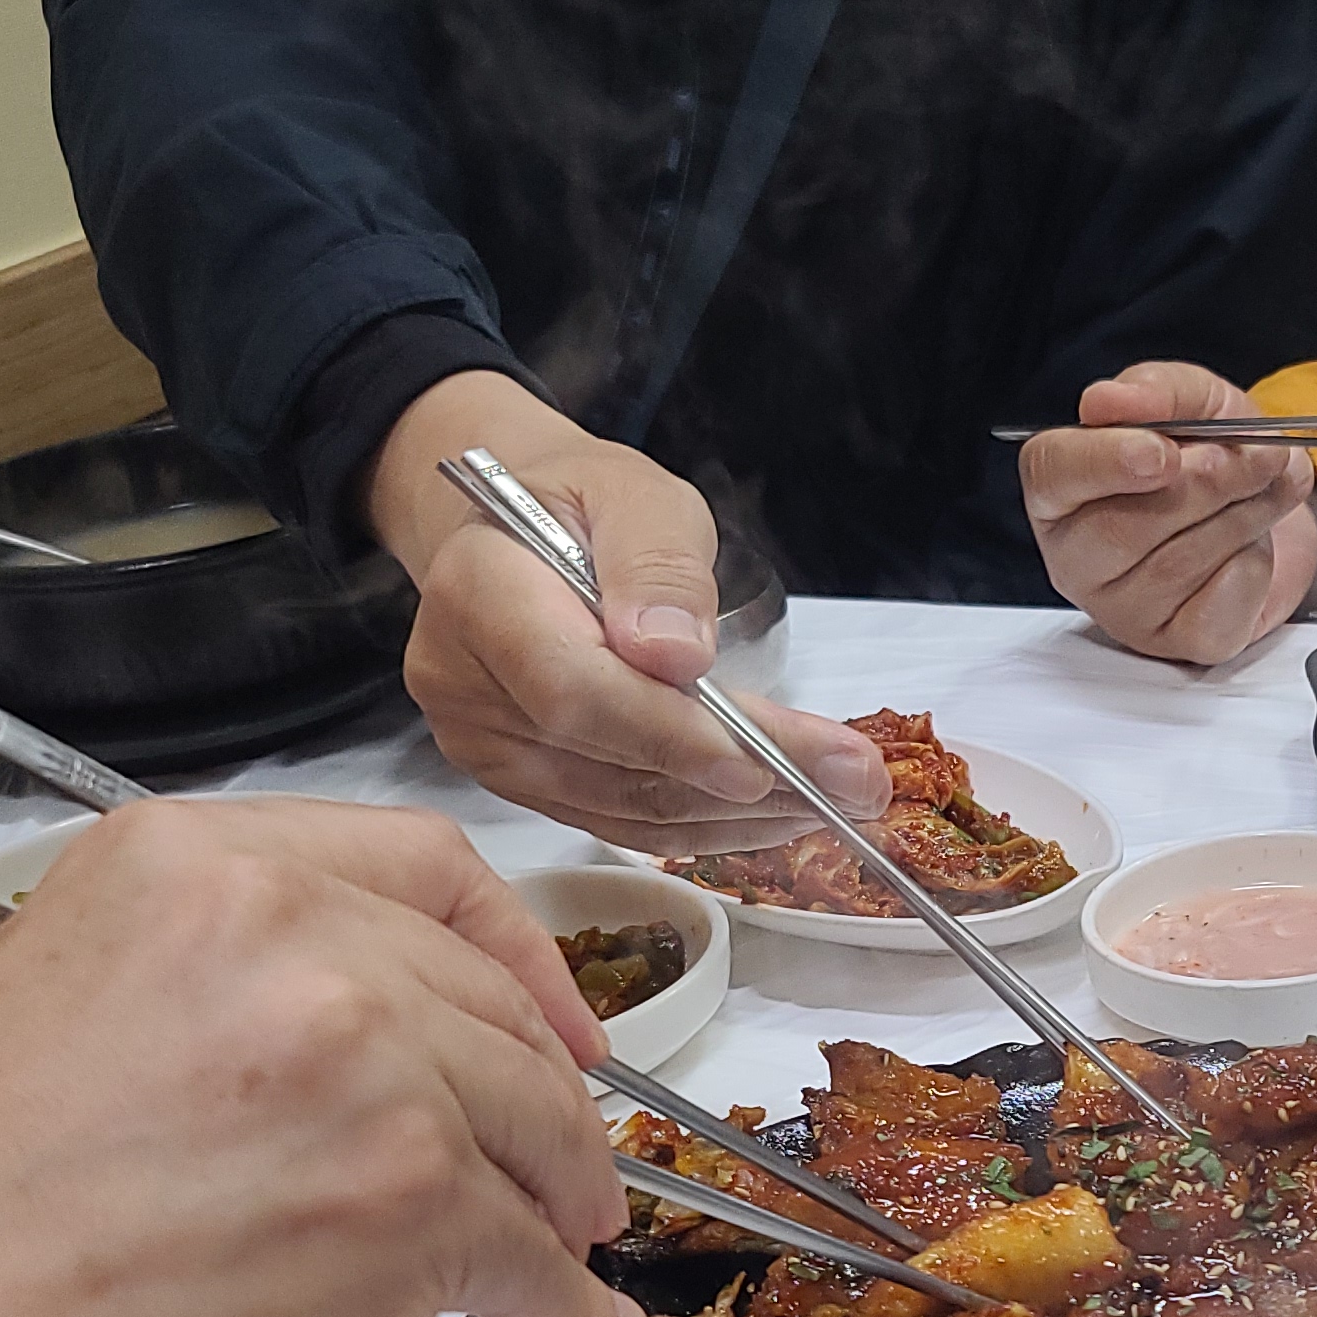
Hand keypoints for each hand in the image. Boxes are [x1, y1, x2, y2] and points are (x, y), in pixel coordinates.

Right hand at [0, 797, 649, 1316]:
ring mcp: (366, 1060)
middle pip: (486, 1001)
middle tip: (555, 1159)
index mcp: (195, 864)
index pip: (416, 865)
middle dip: (540, 1089)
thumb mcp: (62, 996)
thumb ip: (218, 988)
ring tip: (565, 1250)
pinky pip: (529, 1255)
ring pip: (530, 1121)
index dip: (507, 947)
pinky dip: (565, 1304)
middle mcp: (295, 934)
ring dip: (560, 1193)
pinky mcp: (408, 1199)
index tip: (545, 1010)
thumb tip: (342, 1065)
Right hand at [358, 371, 888, 853]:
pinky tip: (775, 812)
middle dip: (739, 777)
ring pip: (621, 806)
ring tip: (838, 798)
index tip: (767, 759)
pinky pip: (618, 820)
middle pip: (607, 757)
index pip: (573, 688)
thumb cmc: (584, 503)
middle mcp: (460, 683)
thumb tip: (676, 655)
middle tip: (855, 782)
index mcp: (477, 592)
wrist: (522, 533)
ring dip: (736, 814)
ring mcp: (482, 745)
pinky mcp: (518, 783)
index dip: (670, 734)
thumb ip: (658, 565)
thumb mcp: (636, 493)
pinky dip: (703, 822)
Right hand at [1021, 362, 1316, 663]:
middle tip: (1260, 454)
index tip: (1162, 451)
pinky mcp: (1177, 642)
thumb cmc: (1208, 454)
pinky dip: (1254, 565)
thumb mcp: (1193, 400)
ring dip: (1245, 513)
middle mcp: (1078, 554)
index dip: (1106, 462)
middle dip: (1207, 483)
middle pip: (1122, 527)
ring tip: (1267, 484)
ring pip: (1178, 564)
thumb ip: (1155, 391)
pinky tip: (1252, 542)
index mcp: (1062, 486)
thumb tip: (1110, 400)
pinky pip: (1218, 607)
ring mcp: (1123, 608)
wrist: (1261, 505)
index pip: (1053, 475)